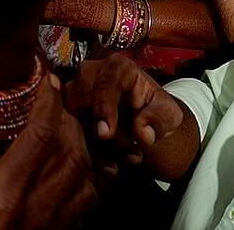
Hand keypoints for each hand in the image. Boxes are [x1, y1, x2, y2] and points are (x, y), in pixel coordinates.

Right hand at [65, 54, 183, 174]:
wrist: (142, 118)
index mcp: (117, 66)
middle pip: (83, 102)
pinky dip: (88, 153)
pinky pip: (67, 131)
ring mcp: (73, 89)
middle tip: (128, 155)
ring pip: (72, 118)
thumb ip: (159, 120)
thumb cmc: (154, 110)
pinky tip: (108, 167)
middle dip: (102, 135)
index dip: (104, 109)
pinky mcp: (65, 108)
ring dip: (95, 147)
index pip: (105, 83)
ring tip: (122, 162)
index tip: (106, 134)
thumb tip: (144, 134)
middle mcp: (89, 73)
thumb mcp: (168, 113)